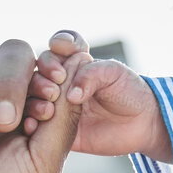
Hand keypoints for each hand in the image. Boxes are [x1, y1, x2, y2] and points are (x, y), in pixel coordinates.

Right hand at [27, 30, 172, 161]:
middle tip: (57, 84)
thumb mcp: (114, 74)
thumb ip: (91, 75)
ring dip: (34, 98)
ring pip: (31, 97)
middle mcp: (60, 81)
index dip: (58, 44)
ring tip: (49, 105)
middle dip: (44, 74)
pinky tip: (35, 123)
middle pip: (38, 70)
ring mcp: (55, 104)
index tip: (64, 48)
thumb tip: (70, 95)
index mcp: (75, 62)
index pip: (58, 45)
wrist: (142, 124)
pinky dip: (31, 123)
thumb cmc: (130, 92)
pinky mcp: (55, 128)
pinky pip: (35, 126)